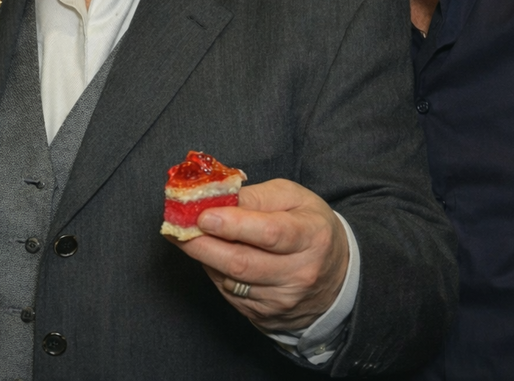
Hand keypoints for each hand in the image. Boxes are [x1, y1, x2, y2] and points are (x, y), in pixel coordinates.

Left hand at [169, 178, 349, 332]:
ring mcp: (283, 300)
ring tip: (189, 237)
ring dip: (205, 258)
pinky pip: (230, 294)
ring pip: (232, 281)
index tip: (203, 216)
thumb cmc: (308, 225)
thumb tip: (217, 199)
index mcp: (312, 236)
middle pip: (243, 263)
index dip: (234, 226)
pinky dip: (214, 273)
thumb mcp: (292, 198)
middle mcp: (300, 273)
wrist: (336, 275)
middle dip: (203, 245)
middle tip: (178, 228)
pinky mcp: (266, 316)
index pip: (271, 233)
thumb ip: (256, 197)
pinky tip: (212, 256)